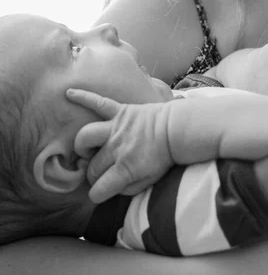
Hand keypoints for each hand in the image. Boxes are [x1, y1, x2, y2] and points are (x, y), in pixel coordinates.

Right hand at [66, 89, 173, 203]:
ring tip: (89, 149)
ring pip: (85, 136)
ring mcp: (117, 127)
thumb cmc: (163, 157)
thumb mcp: (149, 182)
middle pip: (92, 166)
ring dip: (82, 146)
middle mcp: (117, 148)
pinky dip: (83, 97)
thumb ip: (128, 189)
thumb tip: (109, 187)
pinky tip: (69, 94)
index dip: (97, 194)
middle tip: (100, 172)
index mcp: (125, 169)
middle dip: (92, 174)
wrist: (177, 130)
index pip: (99, 189)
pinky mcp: (121, 111)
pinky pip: (99, 102)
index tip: (100, 193)